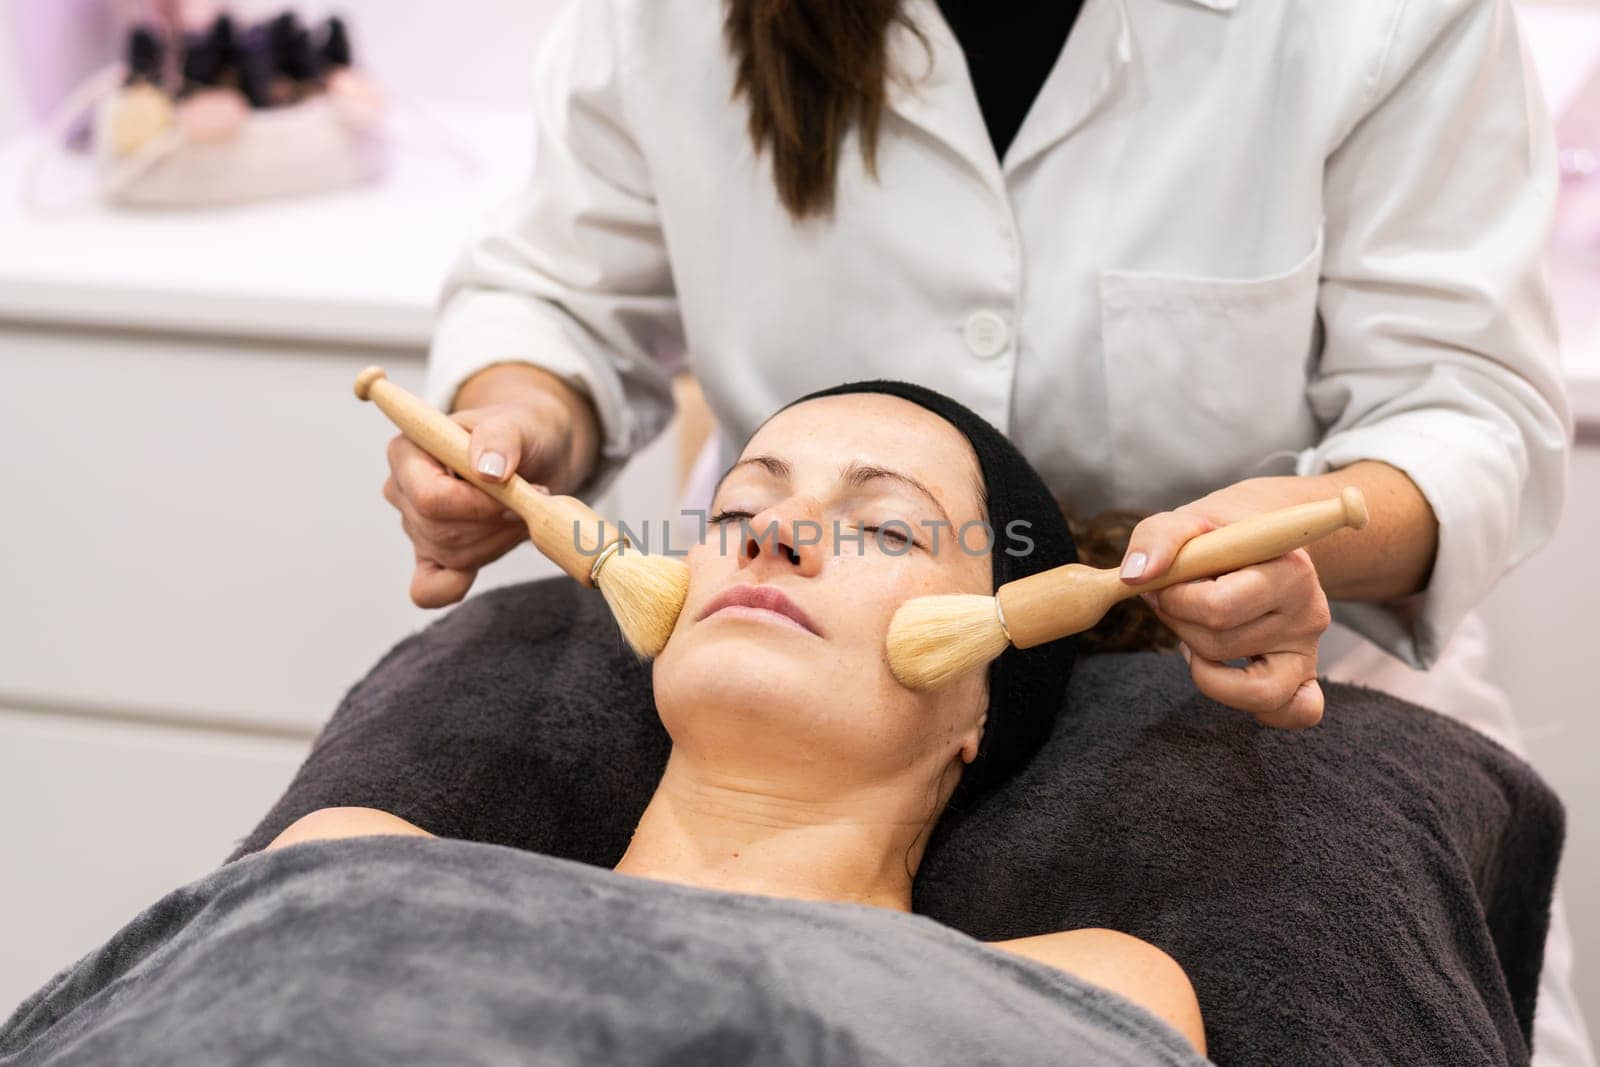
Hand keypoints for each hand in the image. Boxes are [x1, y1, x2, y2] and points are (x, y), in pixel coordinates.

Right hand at [382, 391, 579, 607]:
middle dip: (494, 524)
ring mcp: (415, 526)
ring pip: (451, 557)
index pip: (430, 497)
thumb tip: (488, 470)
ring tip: (522, 512)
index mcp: (407, 451)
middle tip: (530, 501)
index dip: (477, 506)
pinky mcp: (435, 554)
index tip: (517, 496)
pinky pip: (428, 589)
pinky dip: (452, 587)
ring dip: (498, 541)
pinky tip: (478, 565)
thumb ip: (501, 438)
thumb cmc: (520, 431)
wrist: (535, 453)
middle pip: (441, 531)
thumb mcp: (518, 423)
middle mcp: (402, 491)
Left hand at [1118, 477, 1332, 728]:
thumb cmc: (1218, 535)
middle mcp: (1308, 612)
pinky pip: (1297, 712)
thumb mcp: (1183, 521)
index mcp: (1288, 568)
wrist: (1259, 541)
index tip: (1163, 580)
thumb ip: (1156, 539)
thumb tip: (1135, 577)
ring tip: (1195, 631)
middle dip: (1180, 624)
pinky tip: (1224, 672)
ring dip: (1203, 663)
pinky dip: (1256, 704)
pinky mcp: (1306, 675)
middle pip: (1222, 645)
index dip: (1173, 600)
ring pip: (1247, 687)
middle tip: (1174, 600)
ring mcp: (1309, 648)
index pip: (1217, 608)